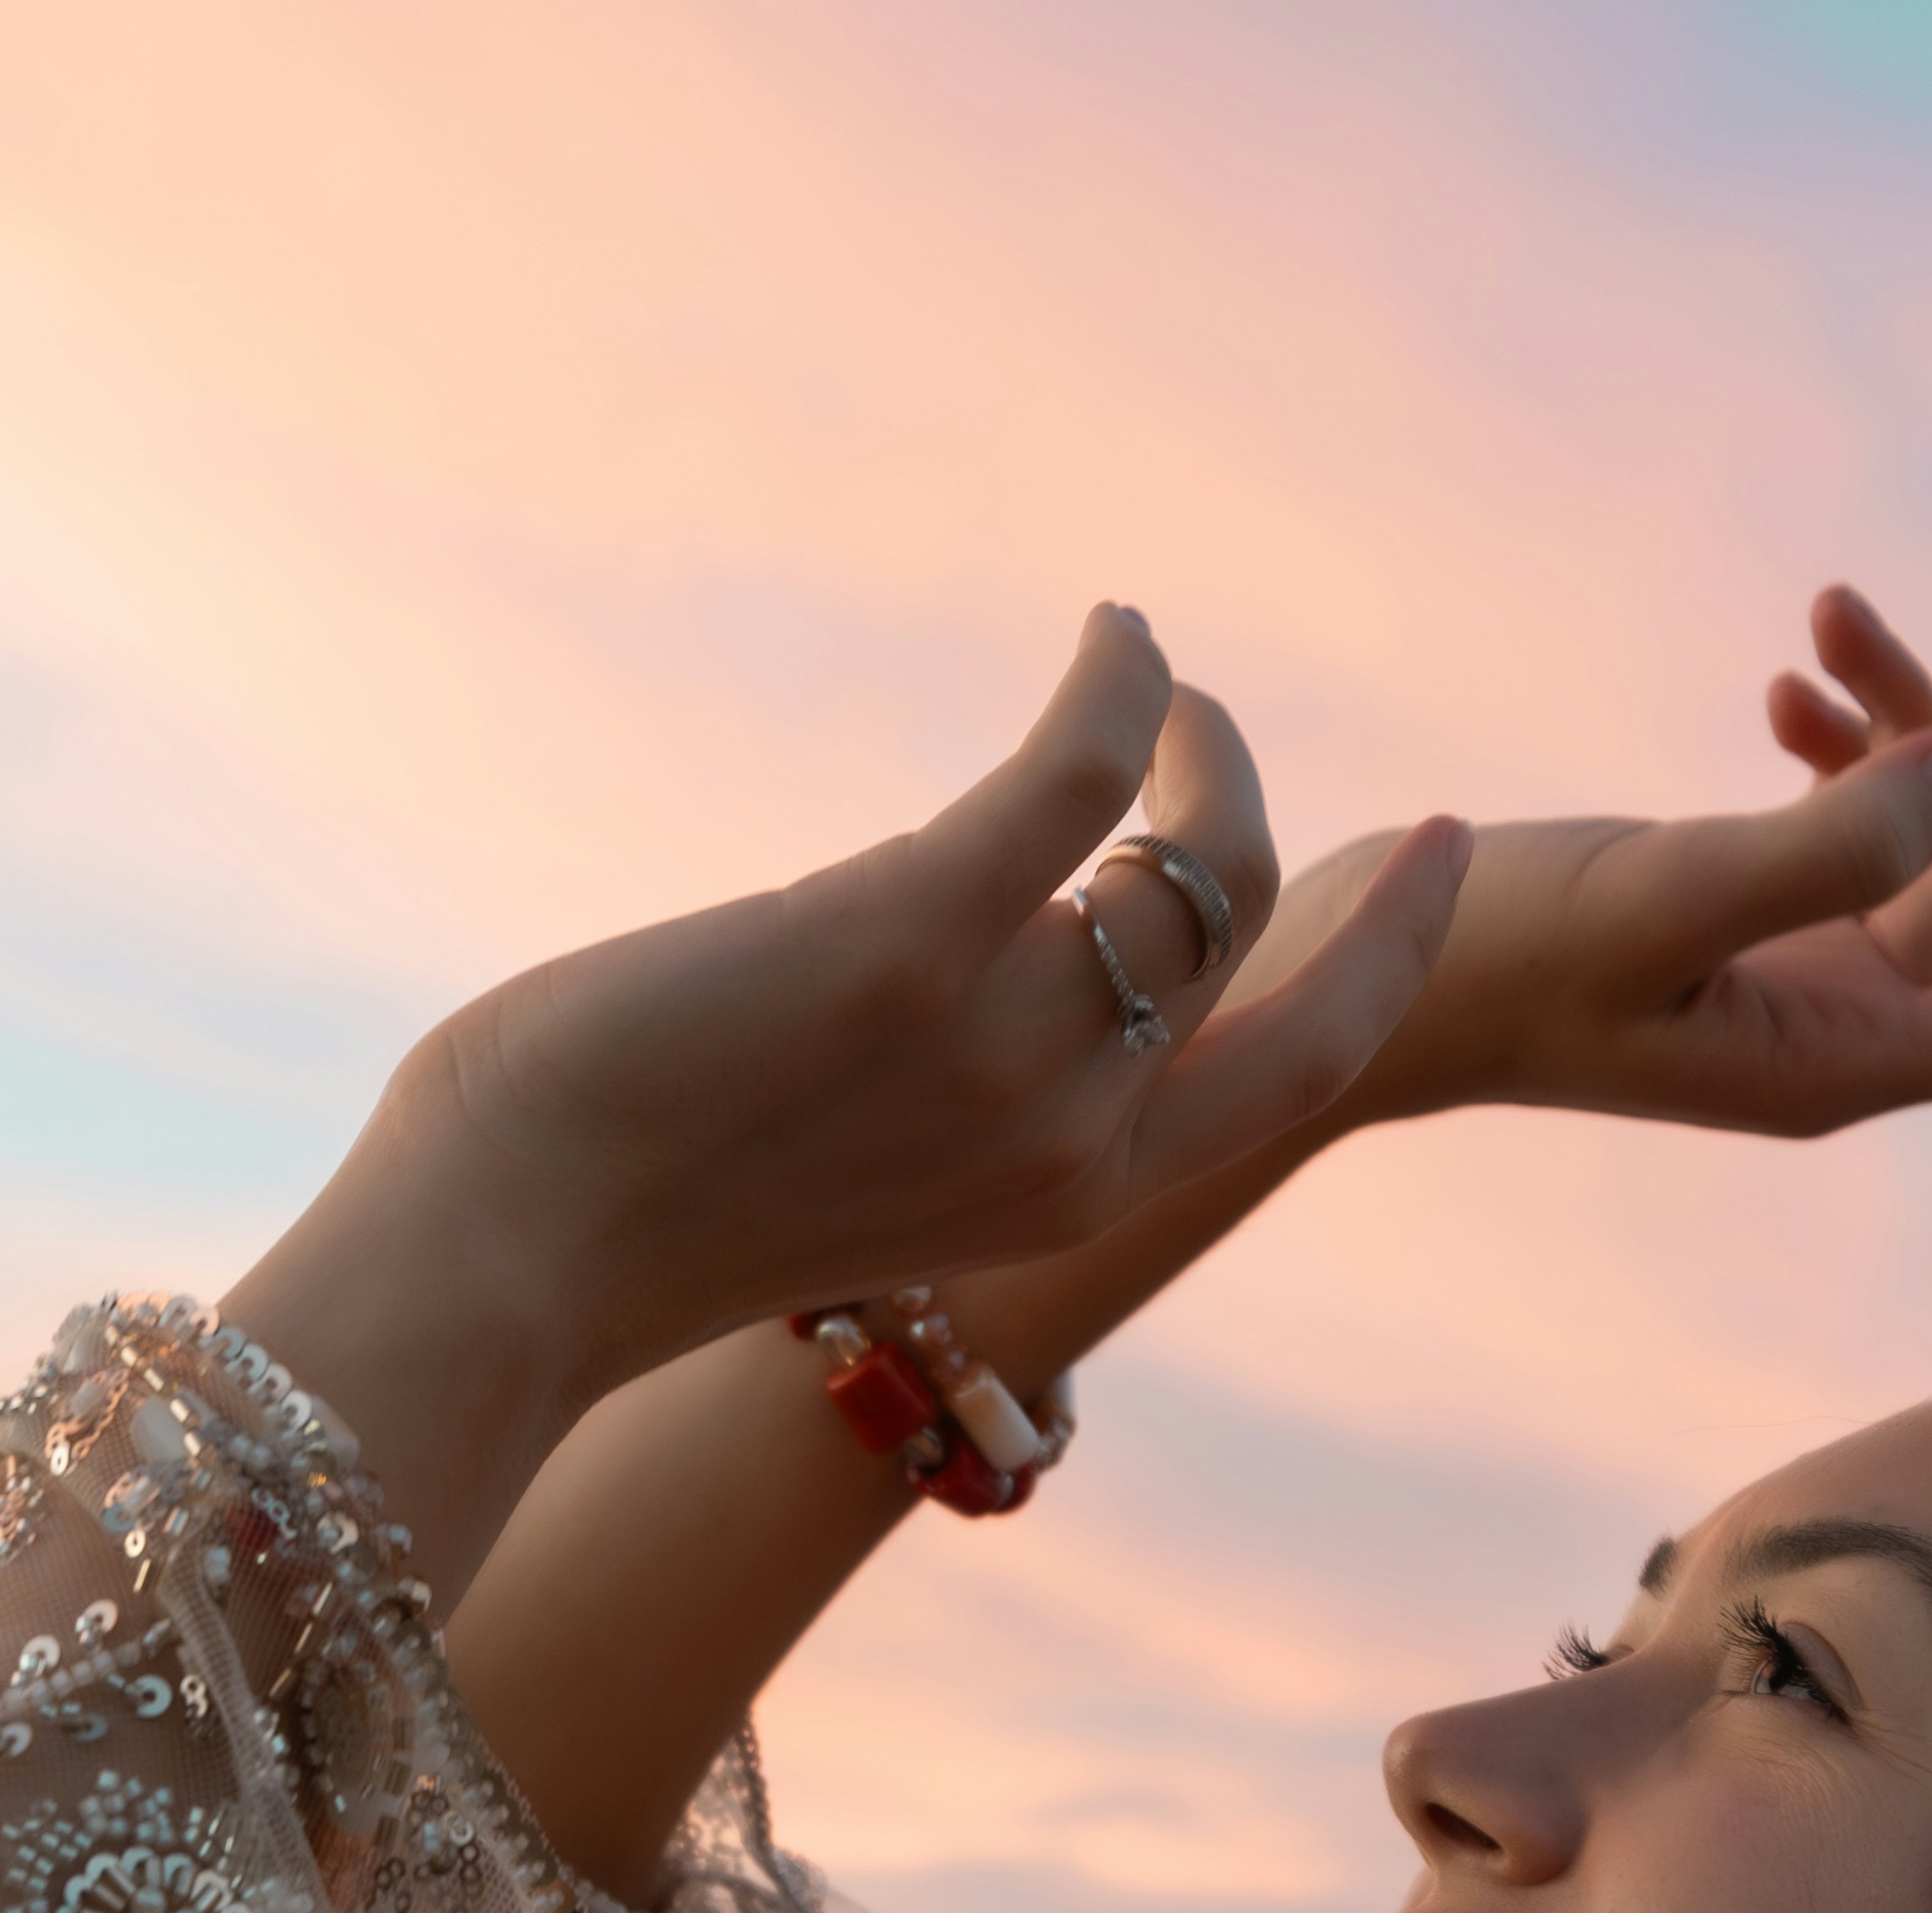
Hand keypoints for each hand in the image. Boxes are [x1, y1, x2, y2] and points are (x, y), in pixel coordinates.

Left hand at [253, 609, 1469, 1418]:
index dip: (1379, 957)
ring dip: (1178, 736)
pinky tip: (1111, 634)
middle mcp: (1070, 1137)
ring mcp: (1001, 1042)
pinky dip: (1117, 686)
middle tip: (1215, 726)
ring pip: (1179, 856)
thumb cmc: (620, 1225)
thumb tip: (936, 977)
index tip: (1425, 855)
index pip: (1294, 1073)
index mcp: (1064, 1203)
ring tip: (1129, 673)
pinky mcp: (909, 933)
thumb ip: (926, 1103)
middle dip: (1272, 819)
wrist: (506, 1259)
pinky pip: (1076, 774)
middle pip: (1256, 942)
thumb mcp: (833, 1182)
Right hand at [1304, 561, 1931, 1141]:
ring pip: (1926, 836)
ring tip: (1831, 610)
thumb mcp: (1654, 894)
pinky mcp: (1741, 930)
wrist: (1340, 994)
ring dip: (1915, 711)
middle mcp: (1837, 1037)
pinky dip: (1845, 741)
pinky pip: (1849, 829)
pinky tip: (1791, 676)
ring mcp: (1791, 985)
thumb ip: (1817, 843)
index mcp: (1840, 1064)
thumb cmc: (1479, 964)